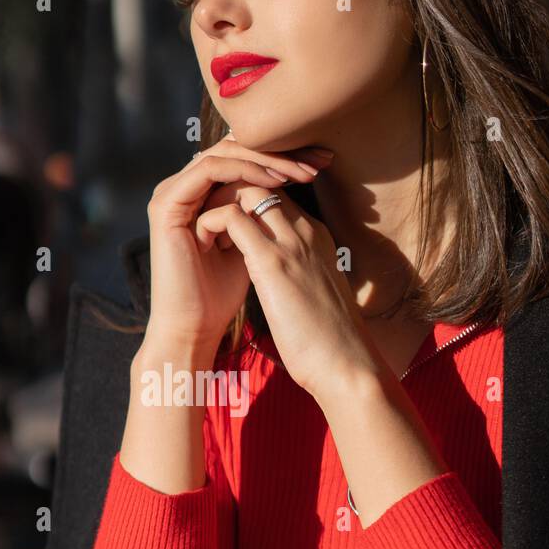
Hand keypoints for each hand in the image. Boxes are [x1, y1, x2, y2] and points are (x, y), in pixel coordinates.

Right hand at [143, 133, 333, 354]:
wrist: (194, 326)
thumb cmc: (223, 294)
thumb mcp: (255, 243)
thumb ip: (265, 212)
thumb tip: (300, 184)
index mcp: (204, 194)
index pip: (245, 158)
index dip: (285, 157)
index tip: (323, 164)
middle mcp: (187, 188)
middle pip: (237, 148)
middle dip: (281, 152)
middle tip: (319, 159)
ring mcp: (174, 193)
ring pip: (225, 152)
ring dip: (267, 159)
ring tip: (300, 172)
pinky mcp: (166, 203)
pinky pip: (209, 169)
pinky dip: (243, 170)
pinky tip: (274, 180)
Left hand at [193, 184, 382, 400]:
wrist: (346, 366)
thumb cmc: (329, 342)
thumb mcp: (313, 293)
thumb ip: (298, 275)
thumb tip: (278, 281)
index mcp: (315, 238)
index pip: (277, 195)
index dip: (246, 200)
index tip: (224, 224)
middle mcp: (305, 231)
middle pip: (263, 182)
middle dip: (229, 192)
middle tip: (206, 219)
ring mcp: (291, 242)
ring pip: (247, 189)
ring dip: (218, 203)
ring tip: (202, 232)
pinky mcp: (272, 261)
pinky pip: (231, 217)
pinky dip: (211, 222)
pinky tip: (202, 245)